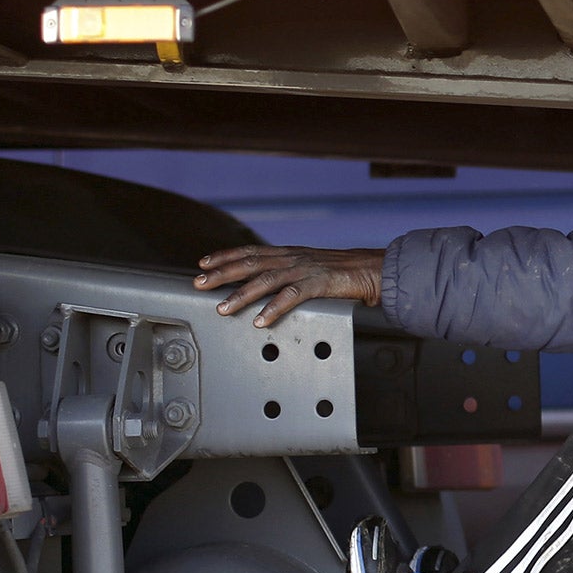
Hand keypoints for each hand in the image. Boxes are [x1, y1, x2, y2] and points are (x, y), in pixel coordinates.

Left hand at [193, 245, 385, 327]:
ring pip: (265, 280)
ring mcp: (305, 270)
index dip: (225, 256)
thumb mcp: (309, 269)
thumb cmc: (343, 273)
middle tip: (199, 283)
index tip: (203, 263)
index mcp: (289, 254)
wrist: (374, 269)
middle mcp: (292, 258)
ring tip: (223, 307)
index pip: (250, 252)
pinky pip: (291, 296)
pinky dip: (273, 308)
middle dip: (221, 273)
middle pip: (250, 264)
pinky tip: (261, 320)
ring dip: (241, 294)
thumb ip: (288, 275)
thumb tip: (265, 286)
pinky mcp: (319, 283)